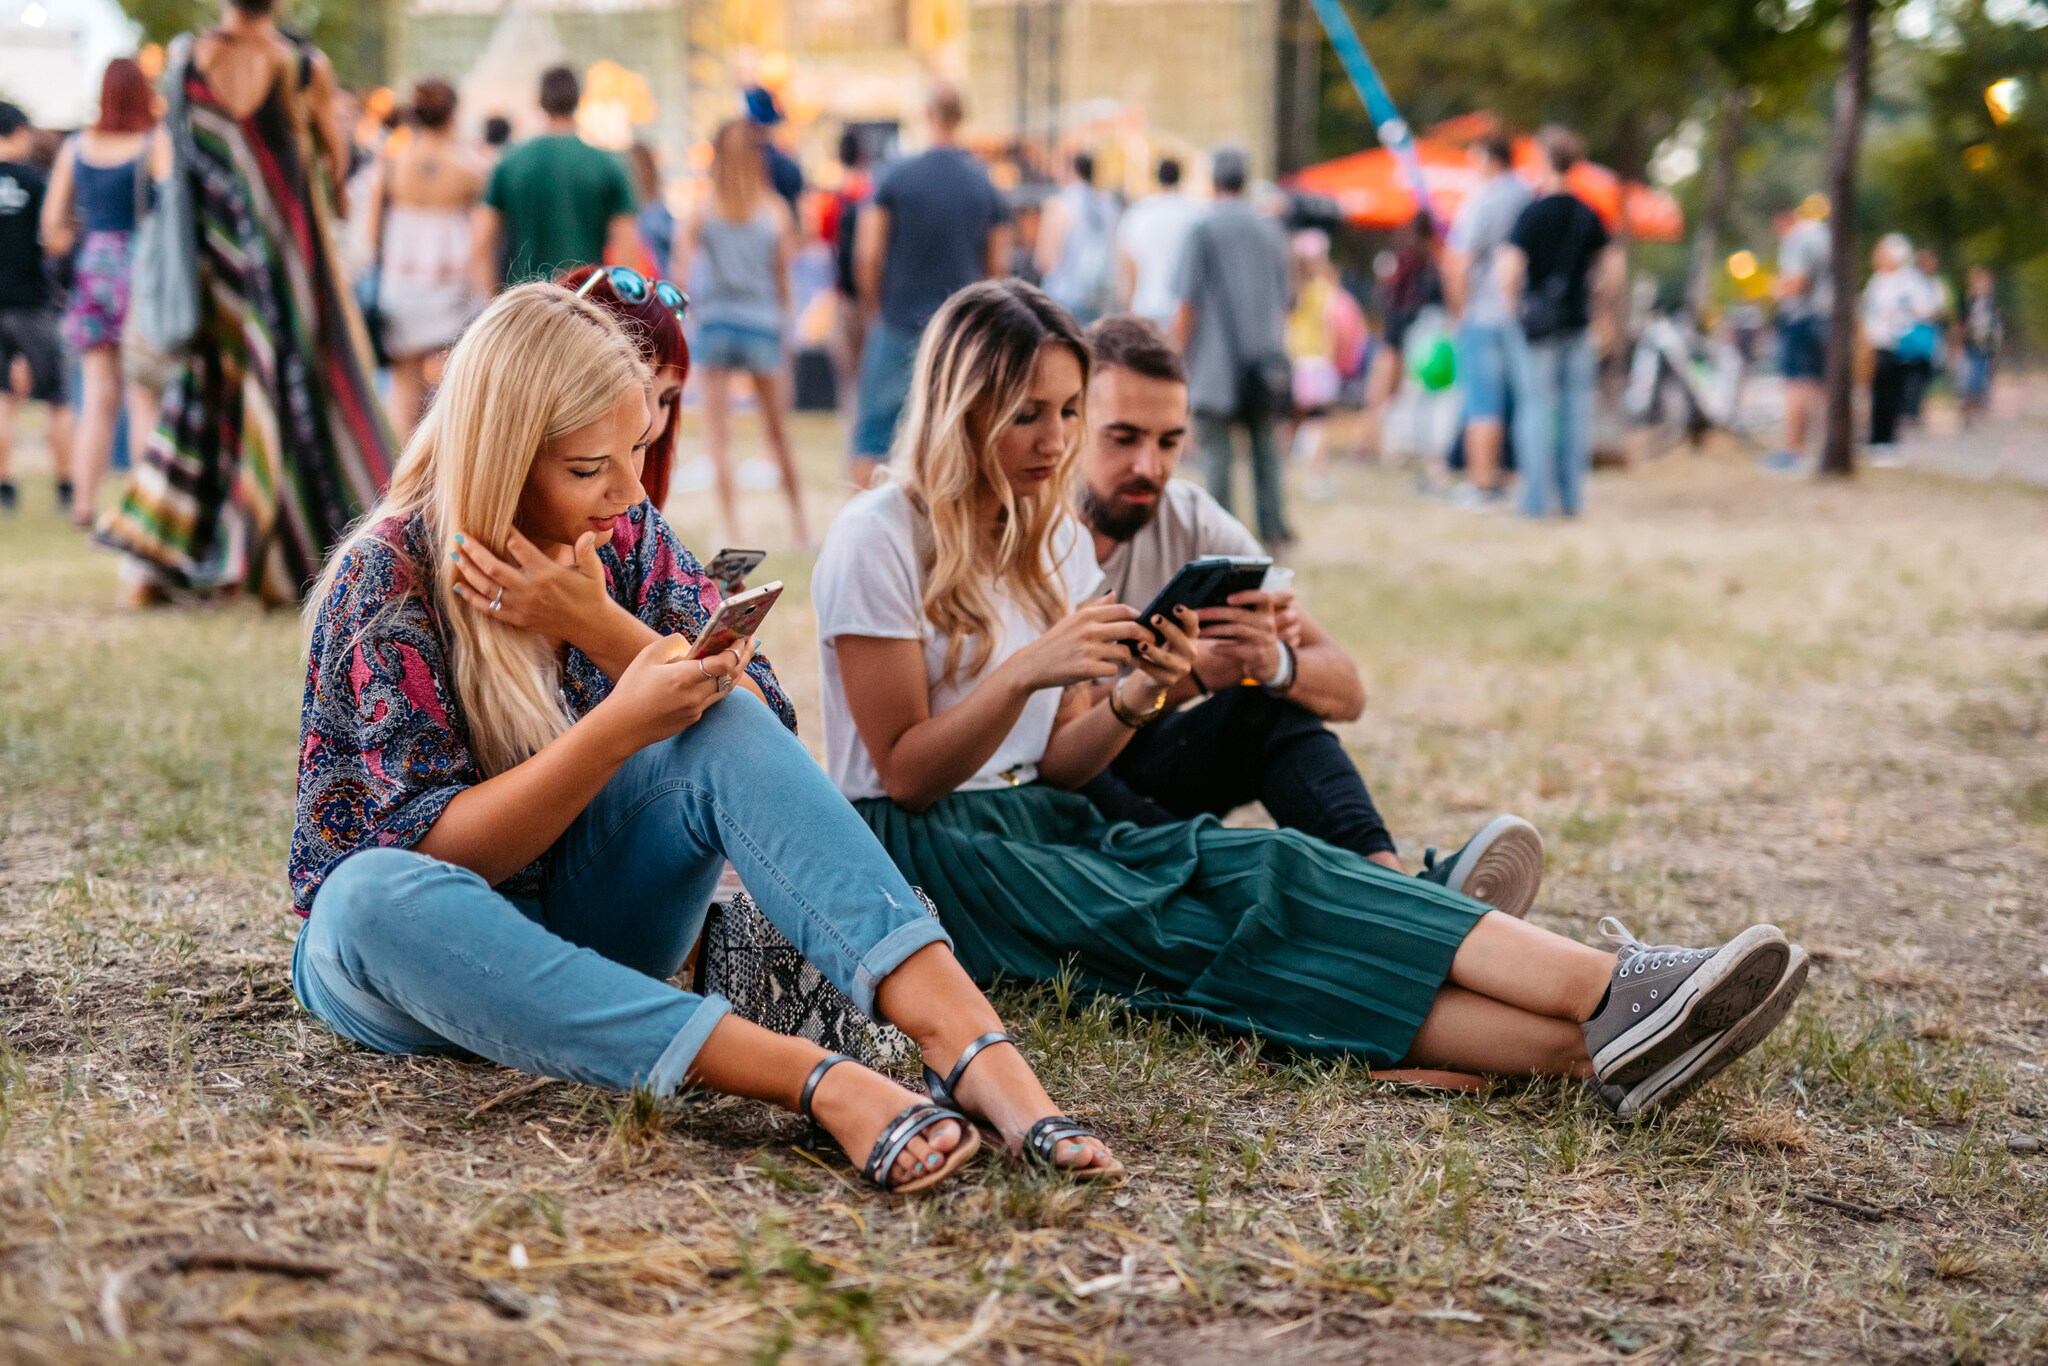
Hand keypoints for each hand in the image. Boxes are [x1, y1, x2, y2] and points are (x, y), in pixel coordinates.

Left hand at [449, 529, 613, 647]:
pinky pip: (489, 608)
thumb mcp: (593, 571)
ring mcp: (521, 606)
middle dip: (474, 550)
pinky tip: (458, 586)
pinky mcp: (517, 619)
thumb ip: (587, 551)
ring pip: (486, 587)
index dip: (505, 531)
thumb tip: (588, 534)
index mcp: (547, 573)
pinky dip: (471, 598)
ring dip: (468, 570)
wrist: (590, 626)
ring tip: (455, 555)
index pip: (518, 546)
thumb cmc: (591, 594)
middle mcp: (530, 589)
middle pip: (493, 567)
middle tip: (460, 536)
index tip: (494, 519)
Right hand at [593, 635, 755, 756]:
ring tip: (742, 655)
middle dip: (743, 657)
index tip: (742, 636)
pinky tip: (720, 673)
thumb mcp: (647, 656)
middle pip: (730, 676)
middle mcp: (694, 696)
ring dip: (736, 671)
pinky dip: (720, 684)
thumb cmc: (631, 688)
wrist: (621, 727)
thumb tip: (693, 645)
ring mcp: (695, 710)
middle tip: (751, 641)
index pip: (722, 664)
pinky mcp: (692, 719)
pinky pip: (712, 698)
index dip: (735, 649)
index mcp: (682, 678)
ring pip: (725, 689)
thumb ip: (673, 644)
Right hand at [1001, 594, 1145, 691]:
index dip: (1139, 617)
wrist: (1032, 665)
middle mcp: (1089, 629)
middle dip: (1145, 636)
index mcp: (1087, 615)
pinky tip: (1102, 670)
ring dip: (1126, 657)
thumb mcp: (1072, 620)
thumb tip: (1114, 593)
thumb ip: (1096, 608)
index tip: (1144, 624)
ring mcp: (1088, 650)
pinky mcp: (1087, 669)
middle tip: (1150, 643)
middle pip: (1132, 629)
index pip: (1124, 610)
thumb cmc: (1056, 642)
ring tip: (1119, 659)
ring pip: (1124, 652)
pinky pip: (1113, 670)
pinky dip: (1111, 671)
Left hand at [1126, 603, 1198, 693]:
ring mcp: (1181, 668)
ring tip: (1140, 644)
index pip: (1193, 623)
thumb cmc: (1157, 645)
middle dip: (1168, 628)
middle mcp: (1190, 652)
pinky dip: (1141, 663)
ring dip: (1153, 650)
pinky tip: (1130, 657)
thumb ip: (1159, 619)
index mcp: (1190, 635)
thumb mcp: (1162, 633)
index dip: (1186, 615)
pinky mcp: (1169, 680)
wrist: (1153, 674)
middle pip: (1181, 639)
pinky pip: (1153, 671)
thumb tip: (1145, 607)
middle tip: (1154, 618)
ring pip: (1166, 658)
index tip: (1175, 607)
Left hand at [1196, 590, 1284, 683]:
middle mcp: (1268, 623)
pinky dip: (1221, 648)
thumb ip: (1242, 611)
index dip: (1246, 596)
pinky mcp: (1256, 655)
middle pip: (1239, 614)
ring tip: (1200, 631)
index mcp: (1266, 611)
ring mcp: (1263, 640)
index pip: (1263, 597)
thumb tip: (1210, 601)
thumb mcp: (1255, 622)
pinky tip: (1212, 648)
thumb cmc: (1254, 635)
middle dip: (1214, 613)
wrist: (1269, 661)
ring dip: (1214, 630)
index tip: (1228, 598)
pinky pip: (1235, 649)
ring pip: (1235, 630)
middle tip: (1196, 614)